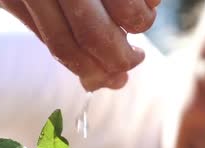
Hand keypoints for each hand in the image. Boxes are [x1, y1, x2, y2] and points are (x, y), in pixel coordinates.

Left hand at [0, 0, 160, 90]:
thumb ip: (53, 32)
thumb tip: (97, 82)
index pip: (63, 45)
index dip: (90, 71)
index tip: (111, 80)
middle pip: (95, 34)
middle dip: (120, 60)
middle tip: (134, 61)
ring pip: (130, 14)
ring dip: (140, 27)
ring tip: (136, 21)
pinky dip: (151, 0)